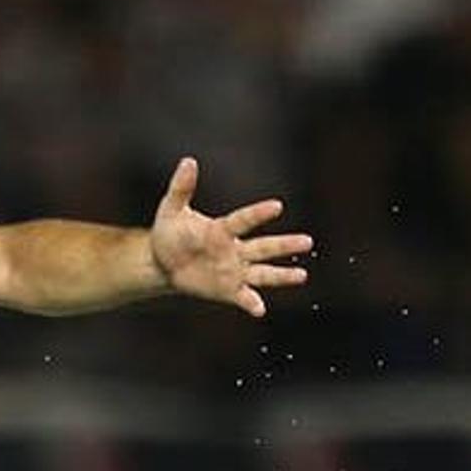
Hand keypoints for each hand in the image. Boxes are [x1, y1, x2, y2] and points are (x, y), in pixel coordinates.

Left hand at [148, 157, 310, 317]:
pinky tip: (259, 309)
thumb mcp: (171, 209)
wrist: (162, 263)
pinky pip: (243, 297)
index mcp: (222, 230)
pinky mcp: (228, 290)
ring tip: (302, 275)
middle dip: (285, 245)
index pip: (243, 221)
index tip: (277, 206)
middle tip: (308, 241)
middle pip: (264, 247)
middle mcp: (235, 250)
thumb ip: (181, 188)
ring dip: (282, 275)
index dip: (258, 214)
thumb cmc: (170, 232)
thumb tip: (188, 161)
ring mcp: (234, 271)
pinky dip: (252, 303)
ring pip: (263, 273)